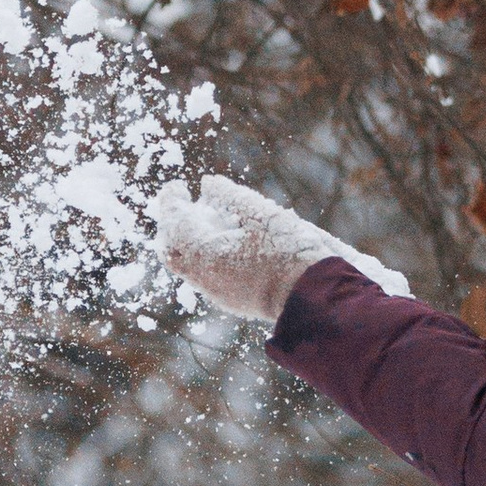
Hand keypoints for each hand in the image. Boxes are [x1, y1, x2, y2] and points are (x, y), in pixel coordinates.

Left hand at [154, 177, 408, 323]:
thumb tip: (208, 184)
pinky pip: (204, 276)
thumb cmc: (292, 253)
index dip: (170, 203)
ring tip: (206, 219)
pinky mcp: (231, 300)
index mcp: (207, 254)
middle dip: (173, 224)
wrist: (314, 297)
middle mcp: (205, 277)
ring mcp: (217, 292)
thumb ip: (232, 197)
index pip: (174, 225)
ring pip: (188, 266)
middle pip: (172, 250)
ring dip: (189, 240)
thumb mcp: (264, 215)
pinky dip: (203, 255)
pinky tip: (223, 242)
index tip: (177, 186)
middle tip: (184, 204)